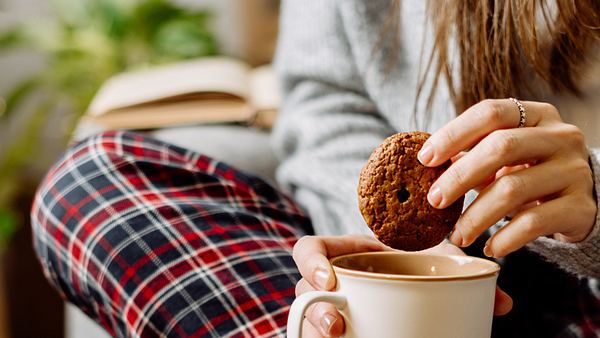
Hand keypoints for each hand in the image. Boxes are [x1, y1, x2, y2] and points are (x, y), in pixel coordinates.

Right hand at [292, 235, 512, 336]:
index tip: (330, 281)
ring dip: (318, 333)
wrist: (414, 291)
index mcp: (350, 254)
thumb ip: (461, 272)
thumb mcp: (434, 262)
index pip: (310, 249)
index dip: (312, 262)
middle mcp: (334, 283)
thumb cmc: (417, 268)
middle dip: (314, 312)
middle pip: (304, 292)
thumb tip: (503, 302)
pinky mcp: (338, 332)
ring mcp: (333, 310)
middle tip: (337, 328)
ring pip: (308, 321)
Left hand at [418, 99, 596, 257]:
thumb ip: (473, 154)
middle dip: (459, 175)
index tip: (424, 159)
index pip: (490, 112)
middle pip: (501, 146)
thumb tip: (427, 164)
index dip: (454, 133)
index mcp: (536, 115)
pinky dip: (505, 237)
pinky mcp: (581, 206)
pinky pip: (534, 222)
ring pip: (513, 188)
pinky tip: (490, 247)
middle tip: (434, 200)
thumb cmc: (530, 173)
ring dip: (476, 215)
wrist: (581, 201)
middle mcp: (560, 137)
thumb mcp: (505, 158)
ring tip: (457, 235)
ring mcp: (574, 171)